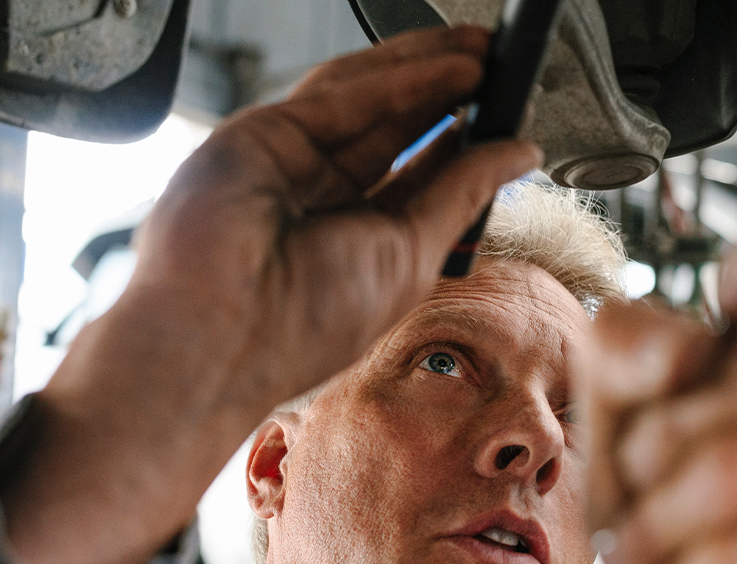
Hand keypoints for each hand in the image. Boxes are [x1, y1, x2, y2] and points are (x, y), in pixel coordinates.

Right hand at [6, 27, 540, 563]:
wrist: (220, 336)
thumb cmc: (300, 327)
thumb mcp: (410, 258)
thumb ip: (460, 194)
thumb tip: (516, 154)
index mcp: (347, 246)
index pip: (408, 179)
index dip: (455, 145)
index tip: (501, 121)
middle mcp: (313, 204)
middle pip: (387, 131)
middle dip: (442, 98)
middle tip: (495, 69)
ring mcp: (283, 168)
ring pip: (361, 102)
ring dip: (423, 74)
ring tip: (481, 55)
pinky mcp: (258, 137)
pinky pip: (338, 98)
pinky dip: (398, 80)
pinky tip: (449, 69)